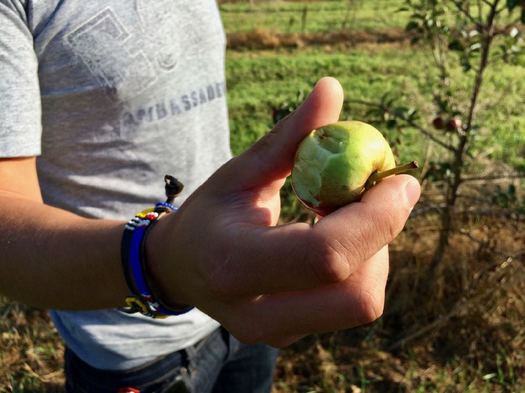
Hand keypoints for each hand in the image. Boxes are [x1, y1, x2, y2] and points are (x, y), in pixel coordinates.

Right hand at [147, 77, 420, 346]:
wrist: (182, 269)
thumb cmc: (209, 213)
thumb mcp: (241, 170)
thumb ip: (289, 136)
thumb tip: (332, 88)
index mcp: (234, 264)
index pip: (325, 256)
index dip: (377, 218)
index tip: (401, 181)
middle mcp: (257, 314)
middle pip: (358, 294)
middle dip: (381, 238)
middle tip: (375, 195)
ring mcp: (276, 333)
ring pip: (361, 301)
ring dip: (373, 249)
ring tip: (342, 213)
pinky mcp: (291, 336)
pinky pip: (350, 304)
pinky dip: (361, 264)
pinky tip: (335, 235)